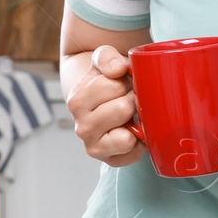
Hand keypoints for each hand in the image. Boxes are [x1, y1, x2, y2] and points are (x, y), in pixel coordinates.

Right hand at [64, 46, 147, 167]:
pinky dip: (140, 143)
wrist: (107, 100)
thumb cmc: (108, 78)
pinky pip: (133, 154)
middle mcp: (81, 127)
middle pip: (124, 109)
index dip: (126, 81)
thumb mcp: (104, 59)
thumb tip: (118, 69)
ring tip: (130, 115)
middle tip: (129, 99)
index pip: (114, 86)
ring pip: (126, 138)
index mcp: (77, 101)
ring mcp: (94, 147)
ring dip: (136, 123)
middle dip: (133, 100)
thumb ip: (107, 57)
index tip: (122, 83)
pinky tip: (134, 131)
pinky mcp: (110, 160)